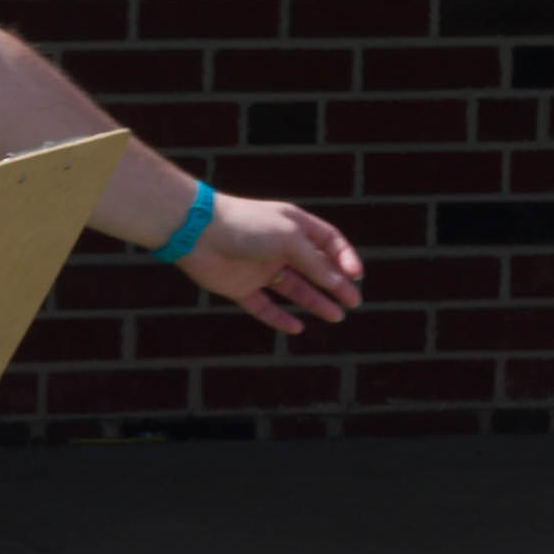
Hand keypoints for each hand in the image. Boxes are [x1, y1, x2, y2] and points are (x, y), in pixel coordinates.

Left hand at [172, 194, 365, 335]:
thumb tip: (338, 283)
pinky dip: (279, 319)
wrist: (197, 232)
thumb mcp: (289, 239)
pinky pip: (264, 306)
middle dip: (336, 284)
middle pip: (314, 268)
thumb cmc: (246, 226)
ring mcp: (260, 268)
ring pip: (294, 289)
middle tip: (354, 302)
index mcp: (293, 225)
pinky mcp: (240, 287)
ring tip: (336, 316)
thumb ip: (315, 262)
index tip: (355, 276)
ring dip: (315, 302)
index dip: (344, 258)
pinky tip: (296, 328)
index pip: (328, 241)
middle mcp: (279, 246)